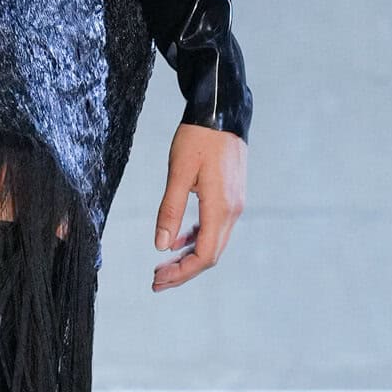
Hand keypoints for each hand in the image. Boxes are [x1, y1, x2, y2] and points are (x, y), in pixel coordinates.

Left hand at [152, 122, 246, 291]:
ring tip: (163, 265)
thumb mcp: (178, 173)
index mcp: (220, 208)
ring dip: (189, 257)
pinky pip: (215, 227)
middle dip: (184, 272)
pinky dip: (196, 238)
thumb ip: (170, 210)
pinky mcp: (231, 196)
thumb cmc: (198, 138)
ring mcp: (235, 204)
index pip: (204, 255)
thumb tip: (161, 246)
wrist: (221, 111)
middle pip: (211, 255)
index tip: (158, 279)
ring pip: (214, 242)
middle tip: (156, 280)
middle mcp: (232, 210)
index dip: (182, 273)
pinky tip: (178, 241)